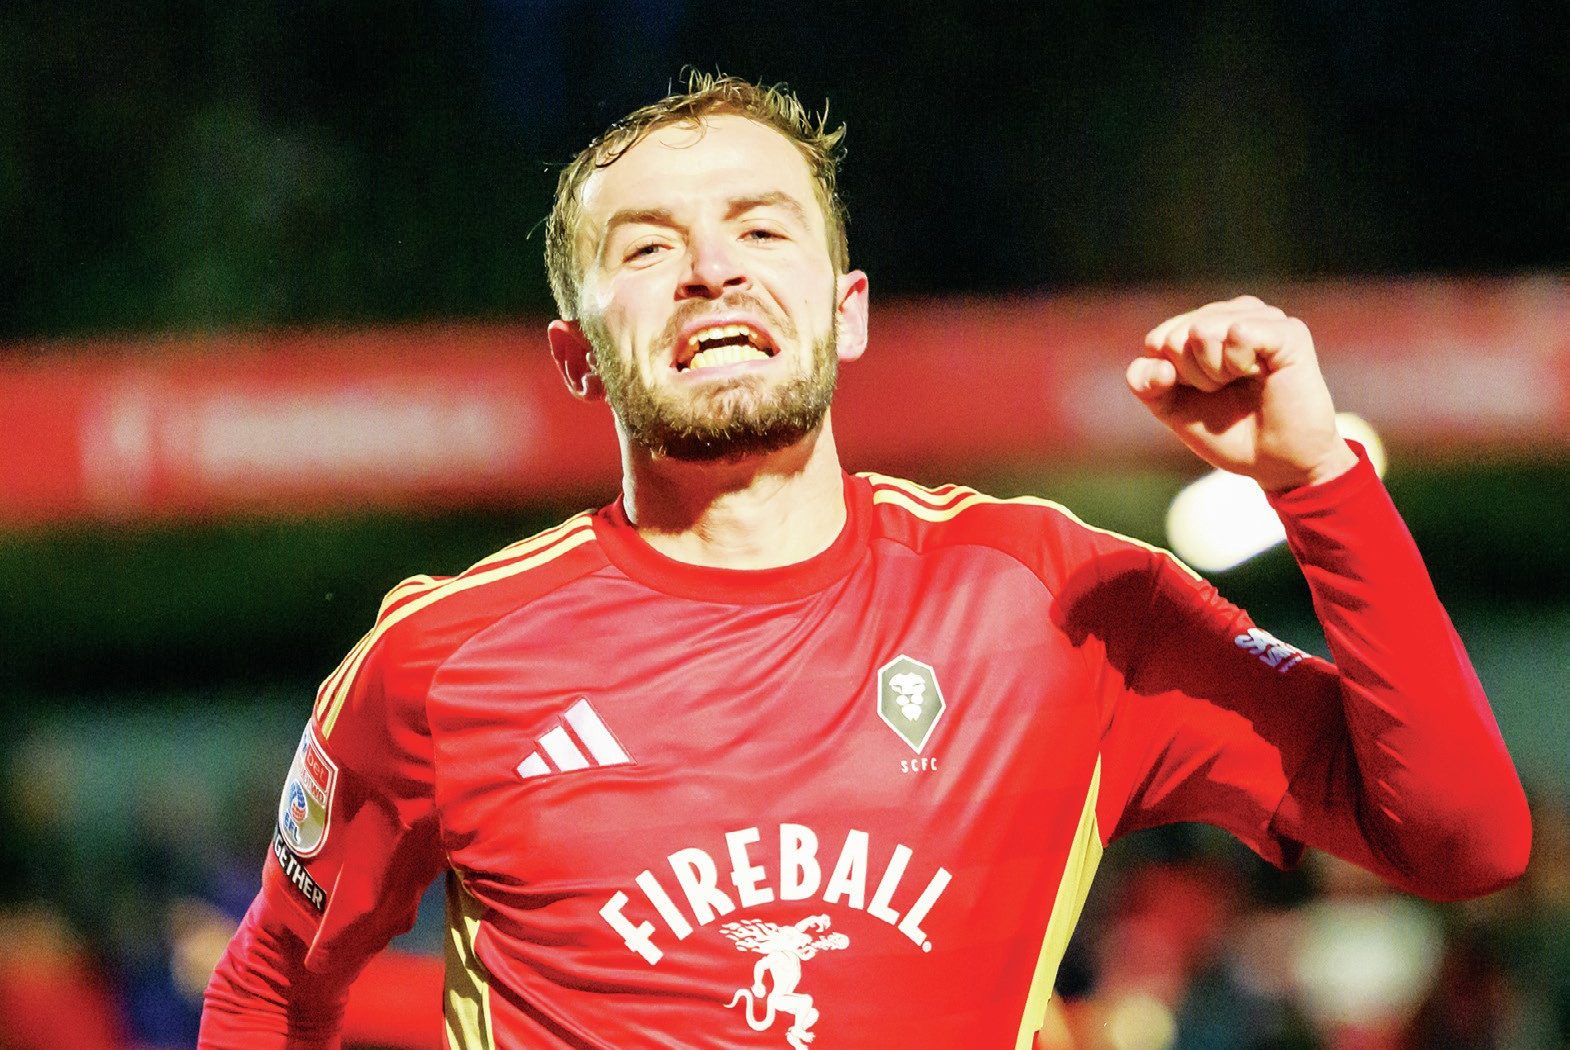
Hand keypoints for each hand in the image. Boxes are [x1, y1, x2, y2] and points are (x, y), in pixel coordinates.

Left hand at [1126, 296, 1357, 490]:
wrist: (1278, 463)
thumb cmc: (1229, 432)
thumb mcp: (1173, 409)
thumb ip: (1147, 384)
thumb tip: (1158, 365)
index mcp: (1203, 325)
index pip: (1158, 340)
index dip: (1171, 379)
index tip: (1201, 394)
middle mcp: (1232, 314)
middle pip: (1175, 337)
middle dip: (1193, 377)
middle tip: (1226, 390)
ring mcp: (1261, 317)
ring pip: (1202, 331)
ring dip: (1216, 373)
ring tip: (1243, 382)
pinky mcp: (1288, 331)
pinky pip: (1237, 332)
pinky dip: (1239, 363)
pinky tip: (1260, 373)